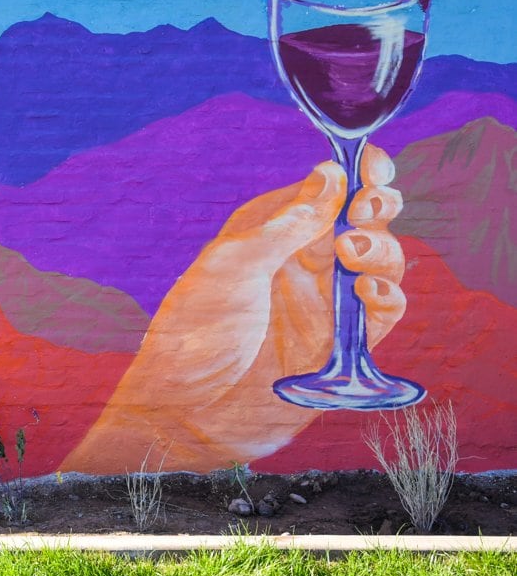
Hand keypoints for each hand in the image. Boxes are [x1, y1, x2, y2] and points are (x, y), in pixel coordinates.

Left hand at [62, 145, 405, 472]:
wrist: (186, 411)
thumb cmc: (193, 333)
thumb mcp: (231, 267)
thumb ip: (284, 225)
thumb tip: (328, 173)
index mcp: (269, 233)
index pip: (324, 190)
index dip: (355, 173)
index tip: (372, 164)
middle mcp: (300, 262)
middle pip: (362, 220)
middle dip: (377, 204)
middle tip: (366, 209)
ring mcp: (323, 303)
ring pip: (380, 261)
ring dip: (381, 248)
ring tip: (352, 252)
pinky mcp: (341, 345)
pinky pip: (384, 312)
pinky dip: (388, 295)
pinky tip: (368, 290)